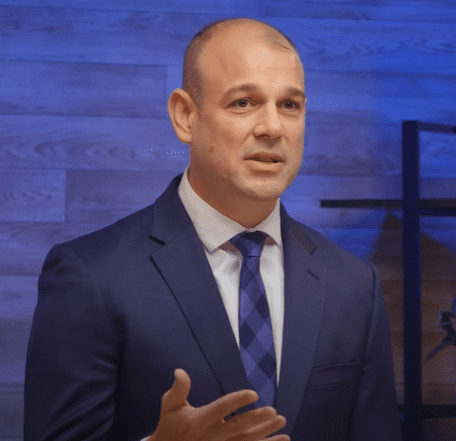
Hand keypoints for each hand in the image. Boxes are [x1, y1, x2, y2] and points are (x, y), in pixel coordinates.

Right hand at [148, 368, 288, 440]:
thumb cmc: (170, 427)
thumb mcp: (169, 407)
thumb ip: (178, 389)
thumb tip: (179, 370)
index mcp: (200, 421)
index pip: (222, 409)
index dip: (237, 401)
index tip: (254, 393)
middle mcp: (211, 437)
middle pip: (238, 428)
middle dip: (256, 420)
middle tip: (274, 411)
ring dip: (266, 434)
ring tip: (282, 423)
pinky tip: (281, 439)